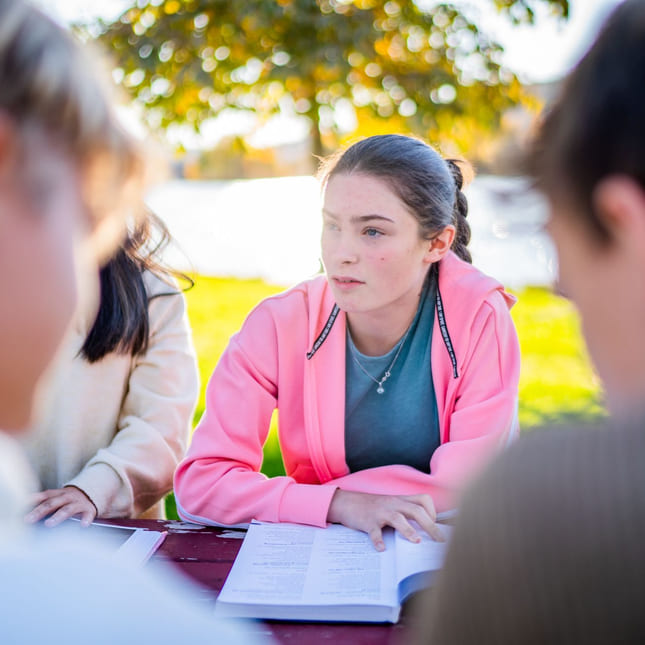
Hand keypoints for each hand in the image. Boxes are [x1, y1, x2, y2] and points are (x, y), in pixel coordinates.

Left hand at [25, 486, 97, 526]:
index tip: (21, 507)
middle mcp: (67, 497)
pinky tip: (83, 525)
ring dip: (57, 516)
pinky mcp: (89, 509)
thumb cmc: (70, 500)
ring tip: (48, 523)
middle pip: (52, 503)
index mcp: (59, 494)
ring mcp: (78, 503)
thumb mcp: (59, 498)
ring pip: (67, 509)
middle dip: (40, 511)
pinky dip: (86, 519)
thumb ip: (45, 504)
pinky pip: (88, 514)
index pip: (44, 496)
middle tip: (28, 519)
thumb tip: (26, 515)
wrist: (93, 493)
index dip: (33, 501)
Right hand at [326, 489, 443, 550]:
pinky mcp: (368, 521)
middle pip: (416, 510)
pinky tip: (382, 549)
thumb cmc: (373, 507)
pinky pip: (374, 531)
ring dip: (408, 530)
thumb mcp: (391, 505)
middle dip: (430, 525)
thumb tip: (426, 531)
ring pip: (397, 518)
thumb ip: (406, 512)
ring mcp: (380, 512)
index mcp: (400, 500)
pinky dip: (378, 540)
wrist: (347, 502)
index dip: (432, 512)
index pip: (423, 500)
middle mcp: (393, 504)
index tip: (434, 526)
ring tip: (416, 541)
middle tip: (439, 540)